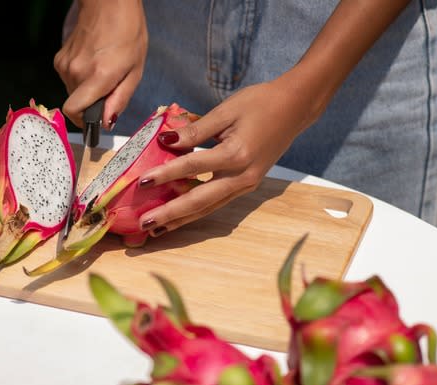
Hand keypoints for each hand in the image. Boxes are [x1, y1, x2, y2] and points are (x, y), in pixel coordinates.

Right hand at [53, 0, 146, 127]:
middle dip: (91, 102)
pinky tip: (92, 62)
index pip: (73, 111)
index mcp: (98, 76)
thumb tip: (106, 122)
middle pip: (76, 104)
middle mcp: (76, 72)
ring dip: (86, 89)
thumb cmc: (128, 34)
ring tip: (101, 70)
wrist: (108, 4)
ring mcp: (65, 65)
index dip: (83, 121)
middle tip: (108, 86)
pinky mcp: (59, 59)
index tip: (94, 120)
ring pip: (72, 92)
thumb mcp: (135, 70)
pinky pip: (69, 79)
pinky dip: (80, 78)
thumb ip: (120, 99)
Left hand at [136, 76, 319, 236]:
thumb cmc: (260, 103)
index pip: (192, 166)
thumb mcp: (225, 111)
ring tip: (156, 229)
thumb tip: (166, 141)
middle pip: (199, 200)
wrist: (295, 108)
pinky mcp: (247, 185)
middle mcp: (242, 176)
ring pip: (209, 207)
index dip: (165, 174)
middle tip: (144, 223)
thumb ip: (195, 130)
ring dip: (181, 219)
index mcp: (236, 154)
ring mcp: (246, 184)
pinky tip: (179, 216)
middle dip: (170, 213)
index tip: (142, 182)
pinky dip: (196, 211)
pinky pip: (217, 202)